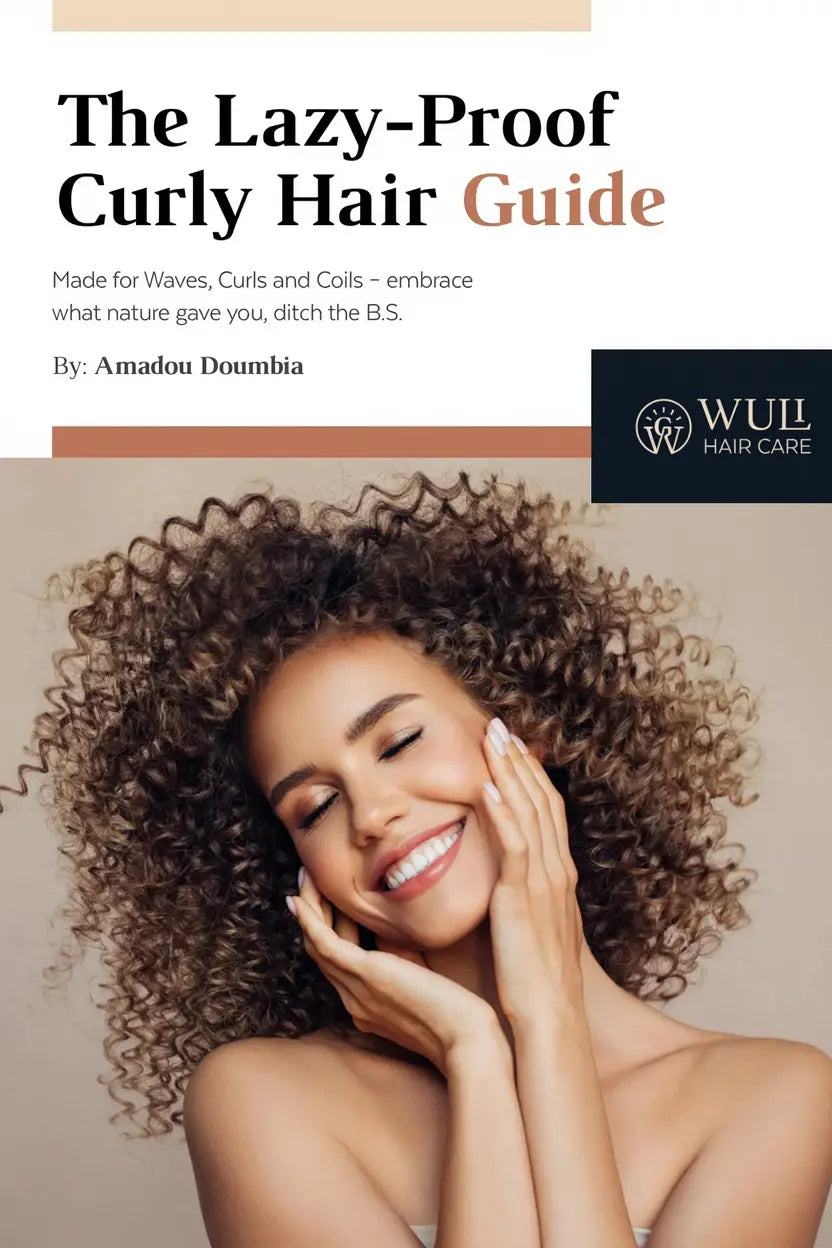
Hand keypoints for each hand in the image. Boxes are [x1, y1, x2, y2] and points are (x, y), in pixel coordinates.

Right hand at [288, 871, 499, 1072]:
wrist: (464, 1041)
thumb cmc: (456, 1016)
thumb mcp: (422, 984)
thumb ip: (405, 962)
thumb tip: (393, 934)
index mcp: (366, 1006)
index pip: (338, 963)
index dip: (327, 929)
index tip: (324, 902)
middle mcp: (353, 1000)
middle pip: (321, 952)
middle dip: (312, 913)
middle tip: (306, 881)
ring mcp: (355, 990)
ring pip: (317, 944)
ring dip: (307, 908)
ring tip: (303, 876)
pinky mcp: (365, 974)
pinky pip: (326, 944)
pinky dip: (309, 920)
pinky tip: (299, 900)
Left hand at [481, 718, 584, 1030]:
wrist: (549, 1018)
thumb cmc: (532, 984)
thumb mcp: (527, 930)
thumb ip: (514, 901)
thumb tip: (493, 886)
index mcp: (558, 879)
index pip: (547, 813)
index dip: (531, 776)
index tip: (513, 747)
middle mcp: (557, 873)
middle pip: (541, 801)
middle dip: (519, 761)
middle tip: (500, 726)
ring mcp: (543, 883)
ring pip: (530, 813)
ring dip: (510, 773)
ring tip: (492, 739)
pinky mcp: (523, 898)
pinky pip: (515, 845)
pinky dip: (504, 813)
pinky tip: (488, 787)